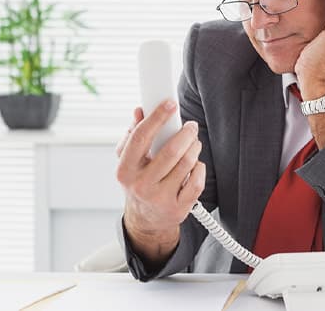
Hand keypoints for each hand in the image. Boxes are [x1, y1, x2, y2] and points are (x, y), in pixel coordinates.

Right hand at [115, 101, 205, 259]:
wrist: (146, 221)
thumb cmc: (138, 183)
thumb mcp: (129, 161)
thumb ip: (133, 135)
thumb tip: (140, 111)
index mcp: (125, 171)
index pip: (140, 138)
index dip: (157, 117)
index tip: (170, 103)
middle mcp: (141, 186)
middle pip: (170, 151)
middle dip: (185, 133)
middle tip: (191, 126)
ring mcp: (160, 199)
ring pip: (186, 164)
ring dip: (194, 148)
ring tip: (193, 143)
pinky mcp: (178, 208)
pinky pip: (197, 181)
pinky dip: (199, 168)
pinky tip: (195, 164)